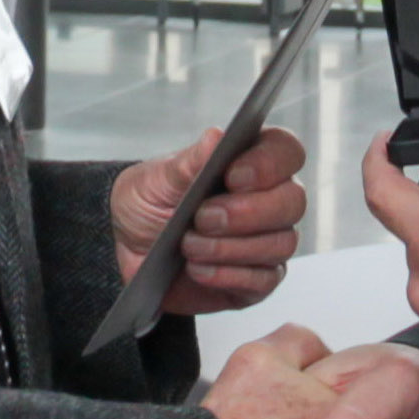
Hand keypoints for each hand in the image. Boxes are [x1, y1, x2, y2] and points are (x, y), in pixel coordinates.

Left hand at [113, 126, 306, 314]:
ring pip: (281, 243)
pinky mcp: (257, 280)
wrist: (126, 248)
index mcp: (250, 161)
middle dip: (247, 212)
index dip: (269, 163)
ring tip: (190, 246)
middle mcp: (269, 199)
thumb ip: (190, 162)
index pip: (286, 152)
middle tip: (203, 218)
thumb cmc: (149, 202)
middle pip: (292, 201)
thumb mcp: (157, 178)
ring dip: (231, 247)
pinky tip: (199, 270)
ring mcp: (267, 241)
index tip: (233, 176)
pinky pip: (264, 281)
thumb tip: (216, 137)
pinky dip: (229, 276)